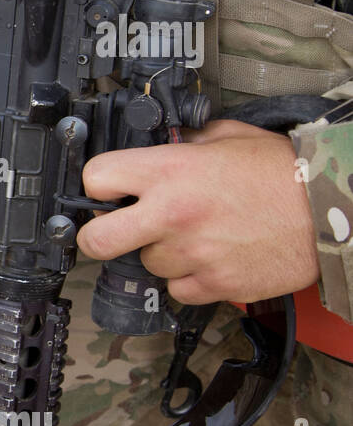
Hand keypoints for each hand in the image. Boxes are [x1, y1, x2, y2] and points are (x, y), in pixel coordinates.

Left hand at [75, 119, 319, 304]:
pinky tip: (210, 257)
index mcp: (170, 171)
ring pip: (147, 263)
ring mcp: (192, 253)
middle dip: (98, 236)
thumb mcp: (229, 136)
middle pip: (97, 240)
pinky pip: (178, 288)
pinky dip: (189, 278)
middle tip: (114, 230)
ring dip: (162, 252)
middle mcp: (173, 214)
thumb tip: (162, 145)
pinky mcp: (214, 284)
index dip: (97, 185)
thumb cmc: (285, 173)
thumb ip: (186, 142)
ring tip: (195, 235)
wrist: (332, 209)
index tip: (106, 192)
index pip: (96, 178)